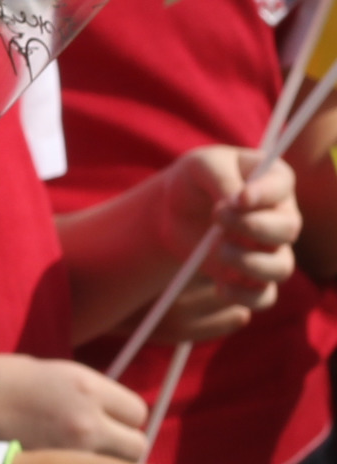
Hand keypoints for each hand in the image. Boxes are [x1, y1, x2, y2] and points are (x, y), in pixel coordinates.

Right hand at [0, 353, 147, 458]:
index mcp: (85, 387)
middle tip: (92, 457)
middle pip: (136, 447)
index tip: (104, 428)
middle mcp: (87, 420)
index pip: (137, 412)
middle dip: (118, 453)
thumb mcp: (42, 372)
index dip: (121, 421)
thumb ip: (83, 394)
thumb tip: (109, 416)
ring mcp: (70, 455)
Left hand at [64, 147, 299, 341]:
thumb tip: (238, 201)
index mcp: (274, 181)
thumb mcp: (201, 166)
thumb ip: (222, 178)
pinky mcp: (253, 275)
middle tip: (218, 219)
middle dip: (254, 227)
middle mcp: (282, 216)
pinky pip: (264, 297)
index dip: (264, 195)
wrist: (175, 209)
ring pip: (281, 267)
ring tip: (219, 251)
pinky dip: (245, 297)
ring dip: (251, 264)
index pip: (282, 187)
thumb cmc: (195, 180)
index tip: (238, 199)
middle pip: (288, 229)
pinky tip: (220, 286)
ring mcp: (272, 248)